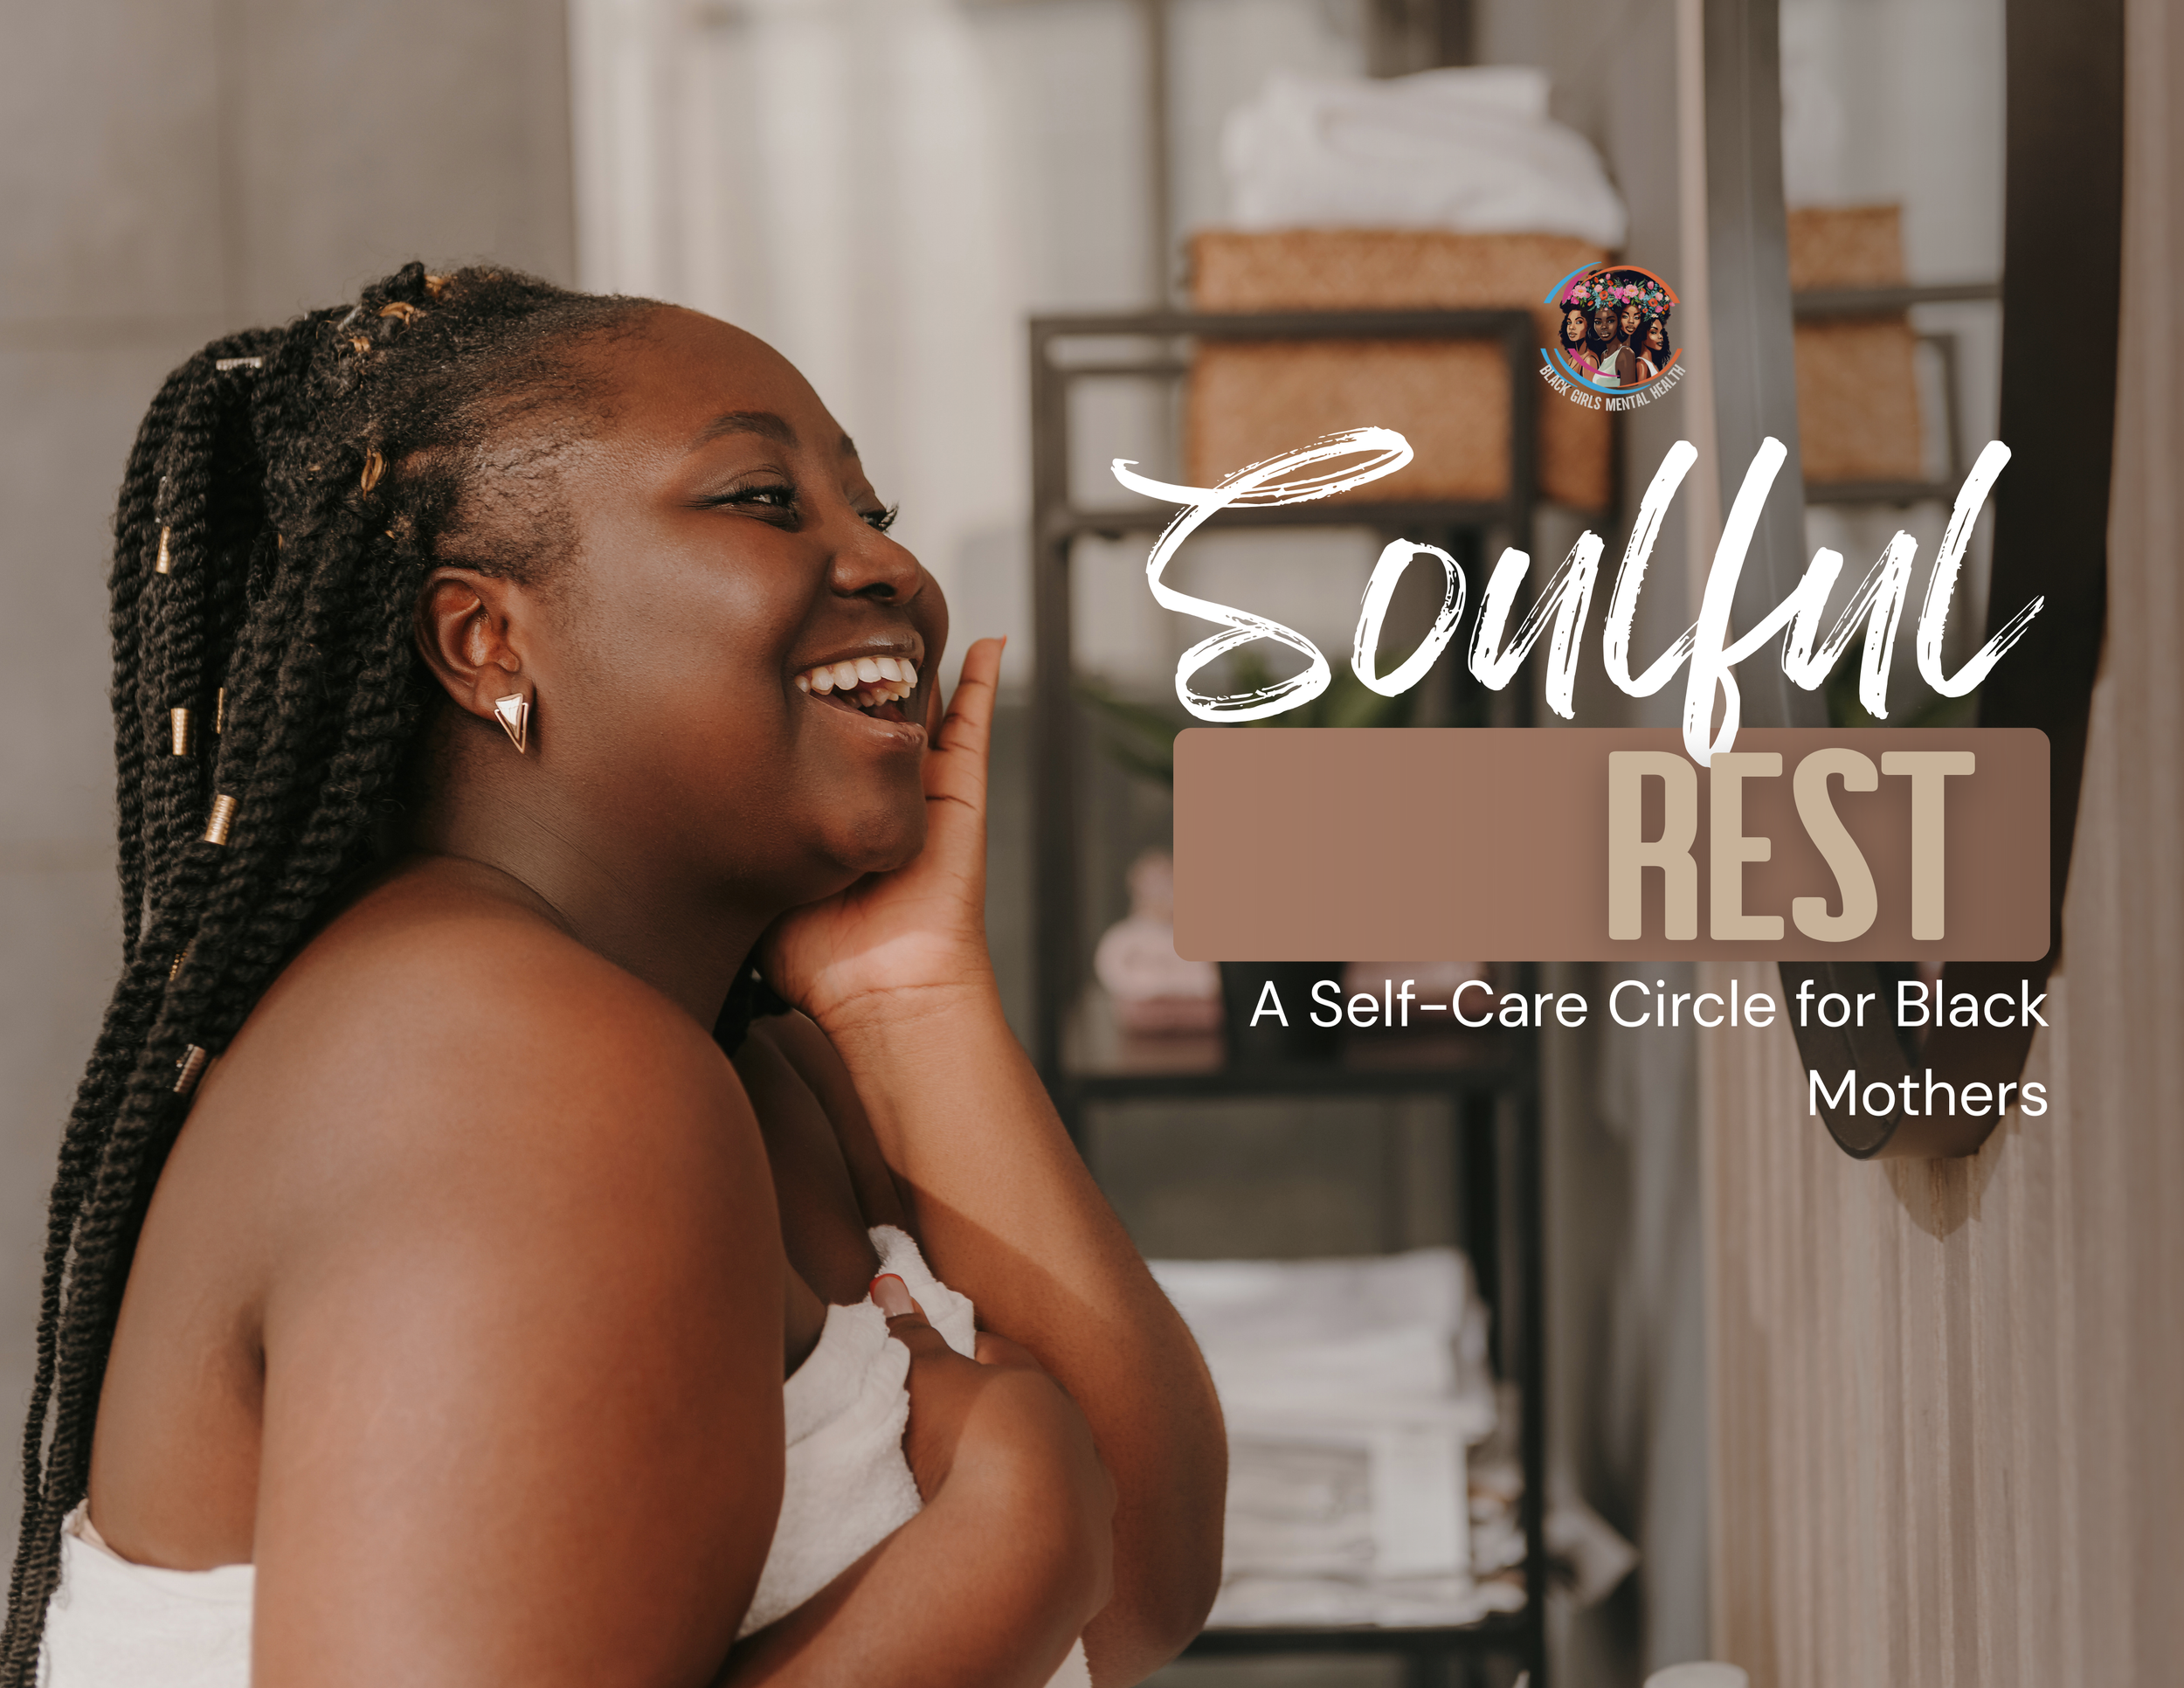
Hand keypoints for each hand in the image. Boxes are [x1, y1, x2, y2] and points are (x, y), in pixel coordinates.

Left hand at [759, 640, 1004, 1030]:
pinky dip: (988, 680)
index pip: (817, 726)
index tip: (763, 639)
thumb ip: (727, 837)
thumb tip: (659, 806)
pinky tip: (992, 640)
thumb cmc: (816, 959)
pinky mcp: (960, 794)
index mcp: (830, 801)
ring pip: (920, 701)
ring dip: (910, 654)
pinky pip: (977, 725)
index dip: (798, 683)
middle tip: (821, 605)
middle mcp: (878, 787)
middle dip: (849, 654)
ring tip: (894, 603)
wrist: (884, 994)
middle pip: (867, 702)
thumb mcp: (751, 876)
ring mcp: (923, 786)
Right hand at [872, 1278, 1114, 1559]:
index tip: (954, 1357)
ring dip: (1038, 1479)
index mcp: (1039, 1388)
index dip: (977, 1353)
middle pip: (1043, 1416)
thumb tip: (890, 1283)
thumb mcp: (928, 1380)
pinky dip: (1043, 1534)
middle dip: (1014, 1417)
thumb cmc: (971, 1443)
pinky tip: (1021, 1543)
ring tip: (1000, 1491)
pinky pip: (1066, 1537)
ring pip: (1067, 1477)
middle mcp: (1077, 1438)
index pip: (1007, 1357)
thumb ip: (911, 1335)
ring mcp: (1091, 1499)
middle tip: (975, 1425)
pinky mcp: (1091, 1556)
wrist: (1021, 1542)